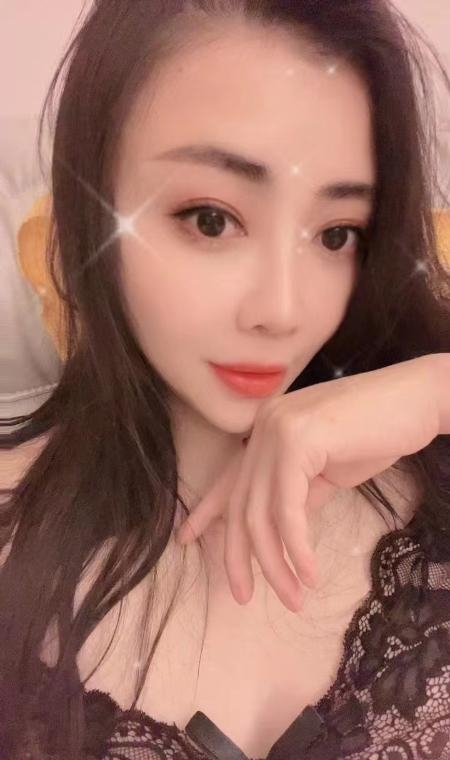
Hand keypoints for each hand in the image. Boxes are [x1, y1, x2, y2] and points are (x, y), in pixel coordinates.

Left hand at [175, 355, 439, 612]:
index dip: (206, 512)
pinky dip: (296, 548)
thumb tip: (283, 534)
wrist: (417, 401)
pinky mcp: (298, 440)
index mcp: (266, 431)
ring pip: (261, 513)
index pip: (229, 478)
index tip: (187, 540)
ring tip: (293, 598)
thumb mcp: (327, 470)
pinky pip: (288, 509)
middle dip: (239, 556)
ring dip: (275, 564)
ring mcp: (277, 429)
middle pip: (239, 504)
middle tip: (244, 595)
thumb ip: (299, 495)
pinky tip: (309, 573)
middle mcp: (264, 426)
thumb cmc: (378, 433)